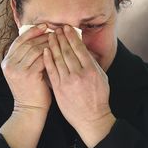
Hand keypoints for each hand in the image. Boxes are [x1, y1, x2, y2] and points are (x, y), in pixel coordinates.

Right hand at [2, 23, 51, 112]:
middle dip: (42, 35)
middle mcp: (9, 64)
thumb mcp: (25, 72)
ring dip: (48, 42)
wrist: (30, 110)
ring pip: (35, 49)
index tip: (44, 26)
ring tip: (58, 38)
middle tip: (55, 30)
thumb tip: (41, 38)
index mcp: (7, 62)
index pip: (19, 41)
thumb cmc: (32, 91)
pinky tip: (59, 50)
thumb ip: (28, 58)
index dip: (32, 31)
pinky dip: (50, 53)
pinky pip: (41, 58)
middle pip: (27, 43)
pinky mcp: (27, 75)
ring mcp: (17, 70)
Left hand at [43, 25, 115, 147]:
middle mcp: (79, 74)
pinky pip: (52, 71)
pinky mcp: (59, 89)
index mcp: (91, 70)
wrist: (91, 119)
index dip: (72, 37)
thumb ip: (92, 63)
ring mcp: (68, 81)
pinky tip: (45, 51)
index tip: (67, 28)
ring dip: (53, 45)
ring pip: (58, 59)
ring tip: (50, 36)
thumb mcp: (102, 78)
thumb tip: (83, 49)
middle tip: (56, 28)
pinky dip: (48, 59)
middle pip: (67, 51)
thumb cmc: (98, 98)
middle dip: (61, 38)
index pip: (79, 48)